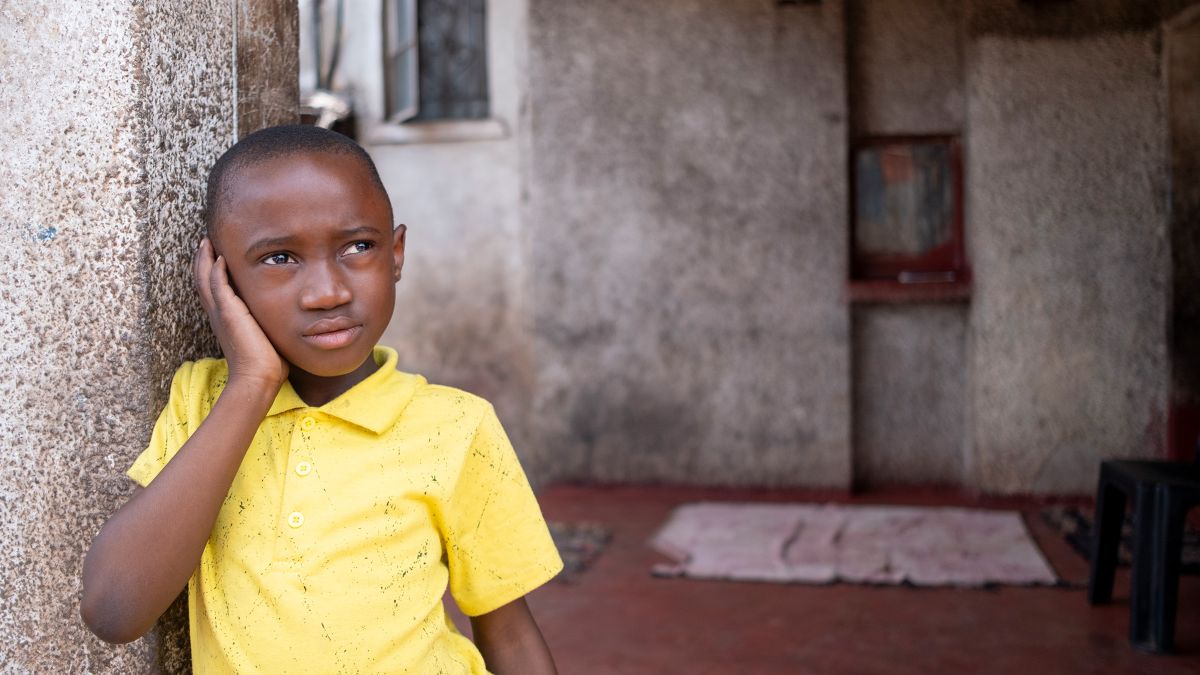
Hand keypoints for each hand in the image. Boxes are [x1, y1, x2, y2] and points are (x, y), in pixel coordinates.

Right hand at [193, 238, 287, 391]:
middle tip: (205, 241)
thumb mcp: (266, 336)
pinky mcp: (228, 312)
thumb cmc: (266, 363)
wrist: (258, 377)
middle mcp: (218, 314)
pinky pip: (216, 285)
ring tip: (206, 242)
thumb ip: (267, 323)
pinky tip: (219, 256)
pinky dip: (215, 269)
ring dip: (205, 259)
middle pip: (202, 281)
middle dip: (203, 260)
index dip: (211, 272)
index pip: (214, 289)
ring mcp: (221, 312)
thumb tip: (283, 321)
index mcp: (226, 319)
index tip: (216, 255)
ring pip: (204, 279)